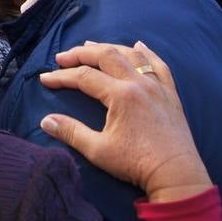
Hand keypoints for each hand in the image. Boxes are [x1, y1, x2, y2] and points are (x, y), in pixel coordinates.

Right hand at [38, 42, 212, 201]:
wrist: (176, 174)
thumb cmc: (136, 164)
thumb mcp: (99, 151)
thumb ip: (71, 132)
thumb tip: (45, 120)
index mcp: (120, 95)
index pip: (84, 77)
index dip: (62, 76)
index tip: (45, 78)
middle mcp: (139, 83)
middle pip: (106, 56)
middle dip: (81, 53)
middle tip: (63, 57)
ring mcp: (157, 86)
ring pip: (131, 56)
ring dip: (109, 47)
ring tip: (91, 46)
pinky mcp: (170, 94)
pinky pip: (159, 65)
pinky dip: (147, 53)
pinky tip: (139, 46)